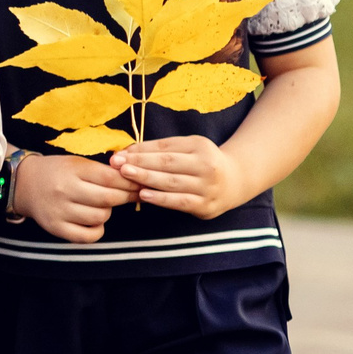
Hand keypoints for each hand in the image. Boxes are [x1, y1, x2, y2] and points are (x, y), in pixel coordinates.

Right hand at [12, 152, 138, 242]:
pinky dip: (97, 230)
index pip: (110, 178)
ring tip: (102, 205)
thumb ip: (102, 172)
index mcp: (72, 170)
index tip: (140, 183)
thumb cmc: (57, 172)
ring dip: (107, 212)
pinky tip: (94, 222)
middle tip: (132, 195)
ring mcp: (59, 211)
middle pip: (108, 199)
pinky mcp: (56, 228)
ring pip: (100, 217)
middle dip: (125, 197)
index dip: (130, 182)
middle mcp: (64, 190)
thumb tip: (135, 181)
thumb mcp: (77, 163)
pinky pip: (88, 236)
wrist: (22, 184)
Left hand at [109, 136, 245, 218]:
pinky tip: (144, 195)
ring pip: (173, 183)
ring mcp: (208, 187)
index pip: (165, 148)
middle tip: (117, 164)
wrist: (235, 181)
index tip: (119, 154)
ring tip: (126, 176)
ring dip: (147, 179)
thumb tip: (126, 152)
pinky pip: (180, 202)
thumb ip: (159, 149)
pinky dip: (161, 199)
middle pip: (168, 164)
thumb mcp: (186, 148)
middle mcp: (207, 166)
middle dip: (140, 164)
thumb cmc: (200, 162)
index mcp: (200, 147)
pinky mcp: (206, 206)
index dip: (141, 151)